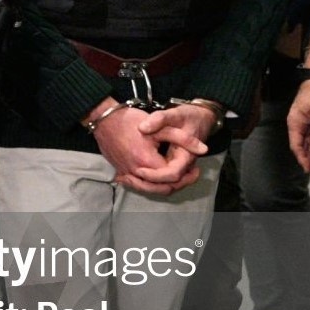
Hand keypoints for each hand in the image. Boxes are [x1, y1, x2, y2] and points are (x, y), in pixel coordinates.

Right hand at [89, 102, 207, 194]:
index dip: (187, 176)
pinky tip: (156, 178)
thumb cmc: (132, 121)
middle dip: (178, 185)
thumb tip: (203, 149)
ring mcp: (126, 174)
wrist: (105, 120)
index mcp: (147, 161)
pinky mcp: (120, 172)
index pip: (172, 178)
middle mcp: (136, 172)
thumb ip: (183, 139)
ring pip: (149, 190)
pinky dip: (149, 185)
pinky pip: (137, 186)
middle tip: (189, 175)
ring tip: (176, 177)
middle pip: (162, 189)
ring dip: (164, 187)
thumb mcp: (162, 127)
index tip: (196, 169)